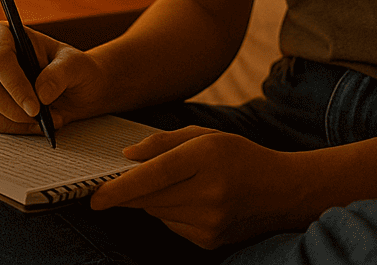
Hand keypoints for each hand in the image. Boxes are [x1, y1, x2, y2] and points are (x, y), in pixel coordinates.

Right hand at [0, 21, 108, 133]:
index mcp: (5, 34)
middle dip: (15, 109)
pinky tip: (38, 124)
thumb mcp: (75, 64)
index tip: (35, 107)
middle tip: (42, 118)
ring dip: (20, 121)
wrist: (75, 88)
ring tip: (49, 118)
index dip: (14, 83)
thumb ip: (60, 73)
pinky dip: (17, 128)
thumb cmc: (73, 68)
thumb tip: (41, 94)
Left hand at [89, 127, 307, 249]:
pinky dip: (171, 213)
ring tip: (177, 185)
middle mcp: (208, 192)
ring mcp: (210, 221)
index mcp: (206, 157)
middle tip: (117, 185)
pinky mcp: (209, 240)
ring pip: (158, 213)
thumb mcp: (205, 135)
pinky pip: (172, 225)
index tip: (95, 197)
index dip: (120, 187)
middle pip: (150, 198)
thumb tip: (127, 157)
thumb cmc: (240, 156)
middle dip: (129, 192)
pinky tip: (191, 201)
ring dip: (153, 201)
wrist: (282, 191)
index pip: (155, 175)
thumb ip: (163, 143)